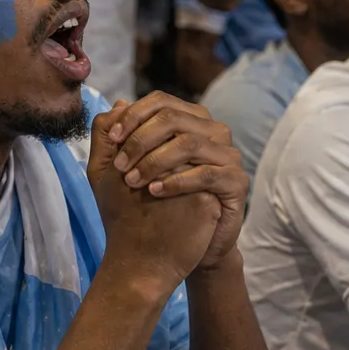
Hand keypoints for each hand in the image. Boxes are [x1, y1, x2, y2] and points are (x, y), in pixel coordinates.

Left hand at [86, 99, 220, 293]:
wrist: (175, 247)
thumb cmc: (148, 203)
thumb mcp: (120, 171)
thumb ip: (114, 139)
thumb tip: (116, 104)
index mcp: (188, 121)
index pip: (161, 102)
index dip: (133, 116)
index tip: (113, 139)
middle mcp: (212, 131)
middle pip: (173, 119)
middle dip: (140, 140)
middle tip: (119, 165)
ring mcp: (227, 155)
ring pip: (189, 143)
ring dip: (155, 161)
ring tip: (132, 181)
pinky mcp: (236, 181)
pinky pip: (206, 174)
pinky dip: (176, 181)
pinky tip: (154, 192)